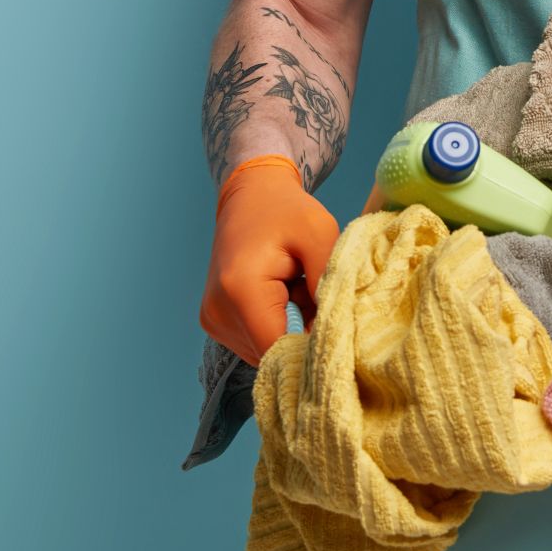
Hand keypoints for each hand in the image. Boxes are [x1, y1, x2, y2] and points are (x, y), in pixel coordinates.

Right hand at [199, 155, 341, 364]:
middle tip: (317, 295)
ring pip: (266, 350)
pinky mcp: (216, 323)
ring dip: (291, 330)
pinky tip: (285, 297)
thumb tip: (336, 327)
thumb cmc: (288, 212)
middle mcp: (218, 312)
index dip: (312, 348)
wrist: (251, 197)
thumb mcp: (320, 234)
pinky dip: (277, 325)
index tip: (338, 332)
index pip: (279, 349)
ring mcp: (213, 321)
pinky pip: (257, 341)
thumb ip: (329, 280)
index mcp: (240, 290)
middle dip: (304, 334)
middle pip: (273, 353)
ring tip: (298, 290)